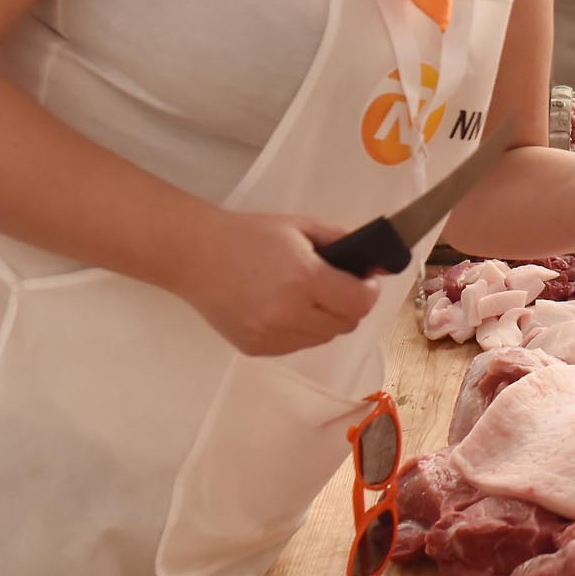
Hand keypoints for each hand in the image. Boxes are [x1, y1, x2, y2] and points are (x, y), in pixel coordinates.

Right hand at [161, 210, 380, 357]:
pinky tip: (284, 309)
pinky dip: (300, 331)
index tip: (362, 281)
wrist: (196, 256)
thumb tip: (378, 264)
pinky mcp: (256, 349)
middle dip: (349, 306)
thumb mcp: (302, 226)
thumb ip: (344, 242)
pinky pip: (296, 346)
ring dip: (325, 320)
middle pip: (346, 325)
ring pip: (323, 339)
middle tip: (335, 287)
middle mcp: (289, 313)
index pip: (360, 303)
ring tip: (306, 297)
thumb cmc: (250, 236)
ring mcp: (270, 336)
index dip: (368, 291)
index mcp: (304, 279)